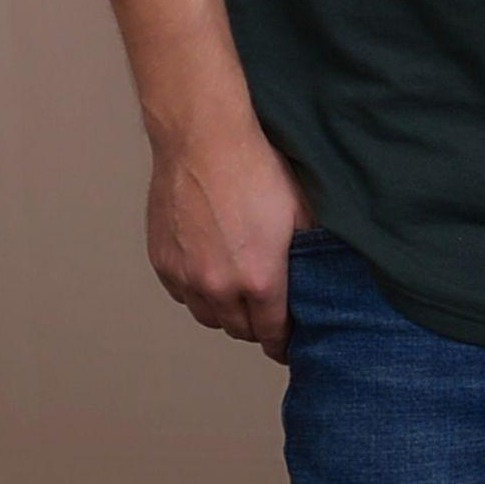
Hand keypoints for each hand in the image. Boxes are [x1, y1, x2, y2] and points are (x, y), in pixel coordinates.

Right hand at [147, 120, 313, 362]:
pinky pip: (183, 295)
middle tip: (267, 311)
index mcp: (259, 281)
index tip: (289, 344)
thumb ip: (309, 257)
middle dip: (257, 325)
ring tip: (238, 291)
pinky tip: (211, 272)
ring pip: (208, 317)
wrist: (204, 139)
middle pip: (240, 330)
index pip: (273, 334)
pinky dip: (197, 292)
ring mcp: (186, 276)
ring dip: (225, 311)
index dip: (284, 343)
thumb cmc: (256, 170)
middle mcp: (219, 287)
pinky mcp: (163, 261)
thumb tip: (321, 279)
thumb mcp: (302, 214)